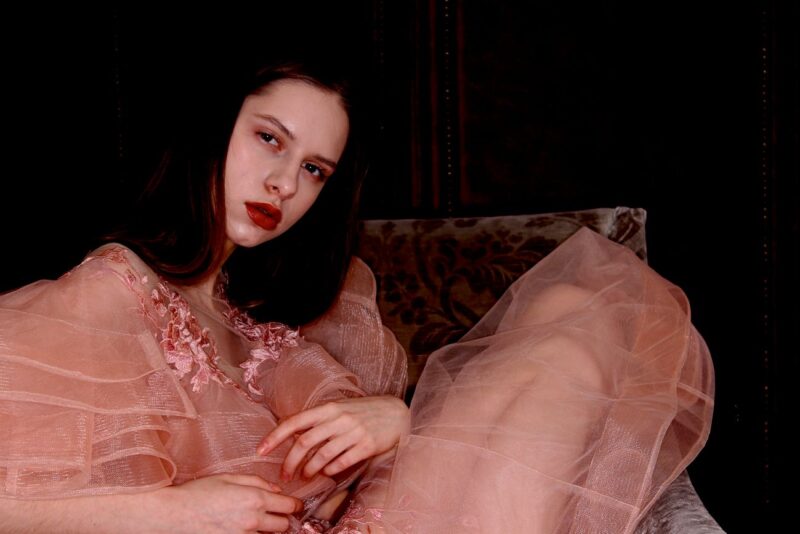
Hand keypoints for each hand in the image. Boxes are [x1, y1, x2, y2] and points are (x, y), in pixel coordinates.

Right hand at [161, 473, 302, 532]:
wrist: (174, 514)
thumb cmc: (199, 492)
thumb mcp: (229, 477)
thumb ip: (257, 482)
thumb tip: (277, 491)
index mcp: (255, 498)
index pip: (289, 506)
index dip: (294, 505)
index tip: (294, 506)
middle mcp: (252, 520)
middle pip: (284, 526)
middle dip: (283, 520)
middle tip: (275, 515)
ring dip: (268, 531)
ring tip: (257, 523)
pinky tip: (245, 529)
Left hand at [257, 395, 409, 481]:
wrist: (395, 413)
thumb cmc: (363, 412)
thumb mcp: (339, 409)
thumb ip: (319, 420)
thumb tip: (294, 436)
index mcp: (328, 408)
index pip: (295, 421)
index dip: (275, 436)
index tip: (261, 450)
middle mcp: (339, 418)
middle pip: (305, 442)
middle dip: (290, 462)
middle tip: (284, 475)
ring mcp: (353, 432)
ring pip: (322, 456)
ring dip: (309, 469)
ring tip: (305, 476)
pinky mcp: (366, 445)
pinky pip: (341, 462)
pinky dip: (330, 470)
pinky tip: (326, 473)